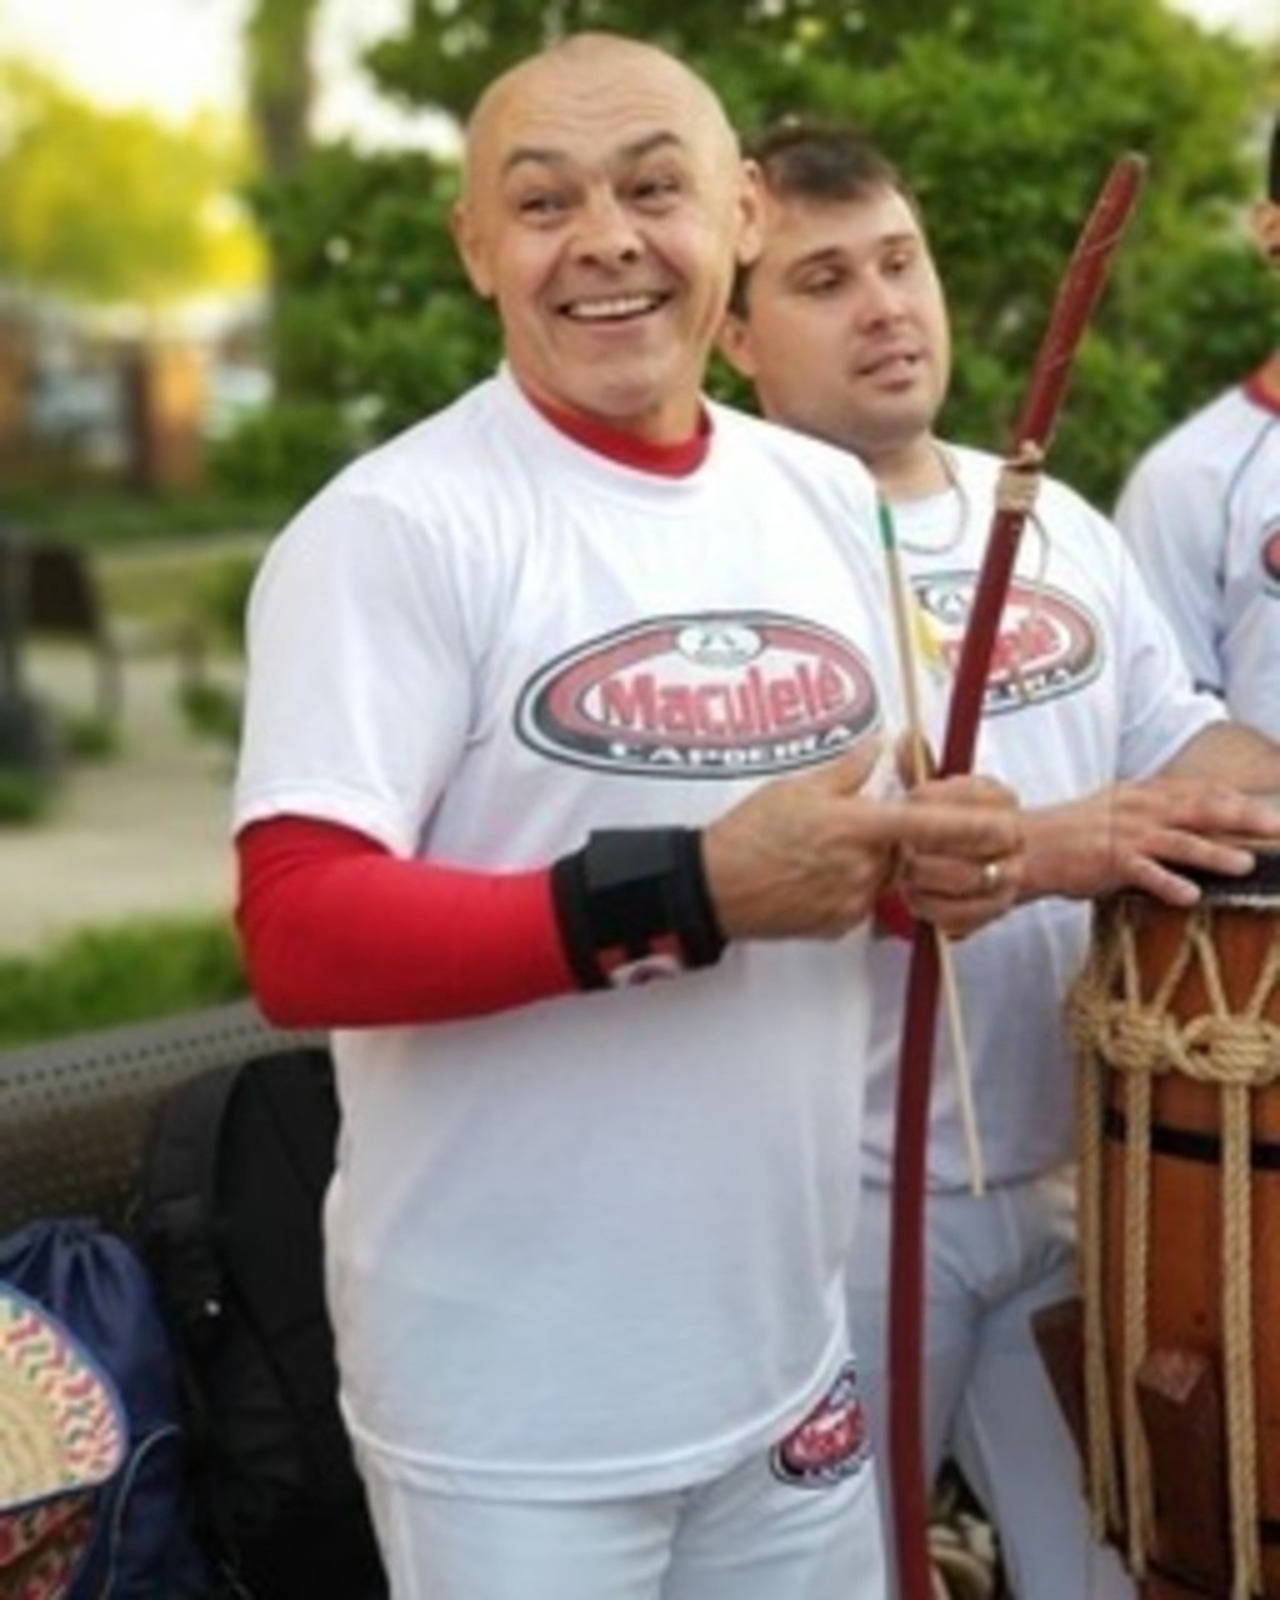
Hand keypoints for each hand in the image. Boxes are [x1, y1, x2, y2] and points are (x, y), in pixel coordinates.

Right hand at [701, 740, 1022, 942]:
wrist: (714, 889)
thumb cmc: (748, 833)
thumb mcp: (796, 788)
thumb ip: (848, 770)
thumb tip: (879, 746)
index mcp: (856, 827)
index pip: (929, 824)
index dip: (973, 826)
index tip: (1006, 824)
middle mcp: (862, 867)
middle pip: (906, 851)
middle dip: (894, 840)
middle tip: (848, 828)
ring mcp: (853, 901)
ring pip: (883, 877)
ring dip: (866, 862)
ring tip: (815, 852)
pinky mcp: (840, 925)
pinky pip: (861, 901)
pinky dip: (845, 885)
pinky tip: (808, 876)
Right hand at [1022, 779, 1279, 905]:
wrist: (1027, 845)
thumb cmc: (1072, 834)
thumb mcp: (1116, 811)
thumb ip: (1153, 815)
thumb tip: (1191, 826)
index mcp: (1143, 794)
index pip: (1198, 790)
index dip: (1235, 798)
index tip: (1266, 807)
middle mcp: (1140, 808)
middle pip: (1201, 808)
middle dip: (1243, 817)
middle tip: (1276, 826)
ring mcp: (1126, 834)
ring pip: (1180, 841)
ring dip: (1215, 852)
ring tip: (1246, 863)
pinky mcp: (1109, 860)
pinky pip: (1145, 873)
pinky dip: (1169, 883)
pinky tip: (1190, 896)